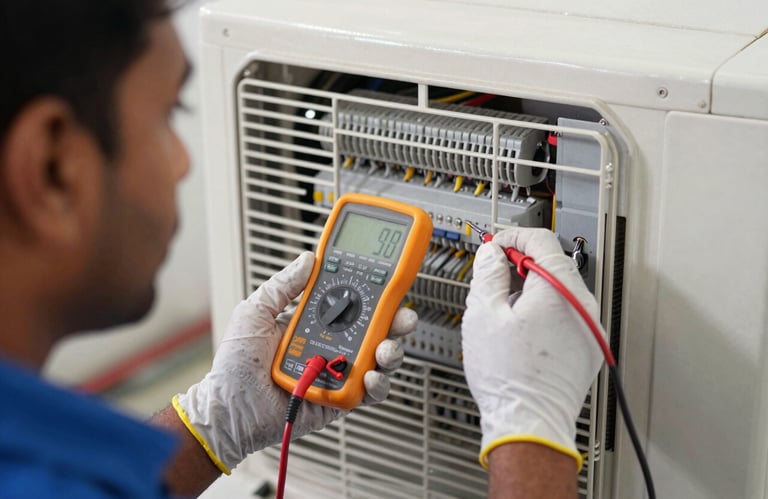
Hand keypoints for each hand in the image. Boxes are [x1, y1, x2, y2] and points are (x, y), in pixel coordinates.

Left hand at [173, 251, 416, 472]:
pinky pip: (368, 392)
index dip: (372, 293)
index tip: (386, 281)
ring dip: (391, 351)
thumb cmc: (234, 365)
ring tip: (385, 349)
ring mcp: (337, 372)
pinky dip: (377, 384)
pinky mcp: (339, 399)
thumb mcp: (255, 312)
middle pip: (374, 330)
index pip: (350, 303)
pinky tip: (370, 376)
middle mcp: (330, 345)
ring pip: (378, 359)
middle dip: (395, 320)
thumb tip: (308, 260)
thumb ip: (283, 285)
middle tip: (401, 315)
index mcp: (313, 322)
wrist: (228, 409)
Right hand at [461, 228, 603, 469]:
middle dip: (521, 264)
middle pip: (553, 264)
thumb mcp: (483, 314)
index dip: (513, 236)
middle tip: (495, 277)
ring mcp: (590, 328)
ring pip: (560, 290)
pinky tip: (522, 331)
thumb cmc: (508, 378)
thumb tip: (493, 254)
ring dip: (533, 289)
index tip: (496, 245)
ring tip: (505, 312)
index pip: (541, 239)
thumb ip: (488, 273)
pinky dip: (545, 311)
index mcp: (559, 290)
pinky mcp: (588, 347)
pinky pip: (567, 315)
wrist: (529, 424)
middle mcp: (583, 306)